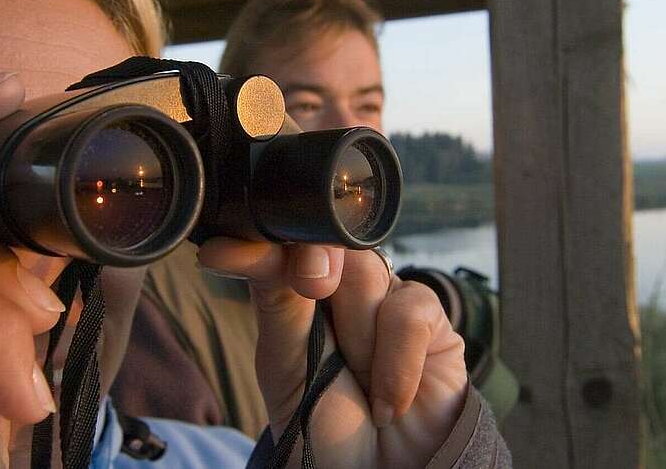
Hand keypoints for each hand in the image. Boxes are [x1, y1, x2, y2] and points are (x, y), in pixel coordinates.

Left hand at [198, 240, 468, 467]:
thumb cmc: (322, 426)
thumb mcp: (284, 361)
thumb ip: (274, 297)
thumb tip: (240, 246)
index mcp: (302, 293)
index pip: (291, 242)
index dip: (275, 240)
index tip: (231, 253)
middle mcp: (349, 292)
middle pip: (336, 246)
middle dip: (316, 269)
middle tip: (311, 292)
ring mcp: (392, 305)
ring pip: (374, 276)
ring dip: (359, 338)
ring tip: (357, 384)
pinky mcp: (434, 328)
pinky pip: (412, 312)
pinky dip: (395, 363)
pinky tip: (387, 404)